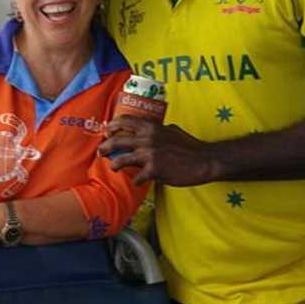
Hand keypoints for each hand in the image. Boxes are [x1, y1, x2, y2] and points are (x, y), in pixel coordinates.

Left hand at [99, 116, 215, 185]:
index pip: (125, 120)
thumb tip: (150, 131)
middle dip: (105, 146)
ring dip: (115, 164)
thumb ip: (158, 130)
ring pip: (122, 159)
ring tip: (113, 167)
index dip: (112, 125)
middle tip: (101, 151)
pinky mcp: (154, 170)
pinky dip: (137, 180)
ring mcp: (150, 154)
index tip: (106, 131)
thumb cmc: (189, 146)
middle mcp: (147, 138)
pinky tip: (138, 182)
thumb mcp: (172, 130)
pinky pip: (137, 177)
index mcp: (151, 126)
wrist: (203, 160)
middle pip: (117, 140)